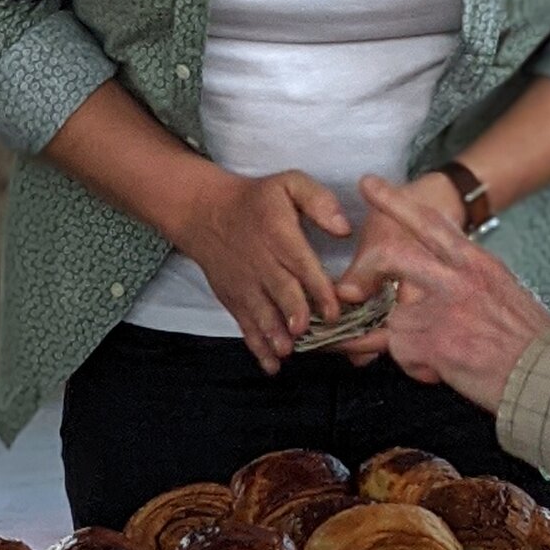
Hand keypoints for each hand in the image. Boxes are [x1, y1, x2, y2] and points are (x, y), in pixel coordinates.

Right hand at [175, 166, 352, 370]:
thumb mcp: (289, 183)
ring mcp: (246, 285)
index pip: (301, 264)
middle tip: (306, 331)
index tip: (333, 309)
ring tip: (286, 351)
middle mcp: (261, 263)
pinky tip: (271, 366)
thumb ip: (319, 201)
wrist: (206, 212)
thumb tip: (344, 229)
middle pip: (281, 291)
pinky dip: (257, 347)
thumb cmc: (257, 200)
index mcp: (279, 235)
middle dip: (294, 313)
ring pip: (261, 313)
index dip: (318, 288)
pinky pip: (245, 326)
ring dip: (273, 334)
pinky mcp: (234, 300)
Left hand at [353, 173, 549, 411]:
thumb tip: (444, 293)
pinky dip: (417, 368)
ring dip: (407, 344)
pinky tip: (444, 372)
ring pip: (394, 319)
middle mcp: (455, 279)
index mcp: (476, 263)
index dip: (394, 202)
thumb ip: (468, 283)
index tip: (368, 186)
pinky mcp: (429, 342)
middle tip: (349, 288)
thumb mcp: (504, 293)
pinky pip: (401, 353)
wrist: (546, 372)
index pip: (428, 221)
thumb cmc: (532, 342)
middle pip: (391, 256)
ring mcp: (440, 309)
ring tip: (437, 359)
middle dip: (364, 271)